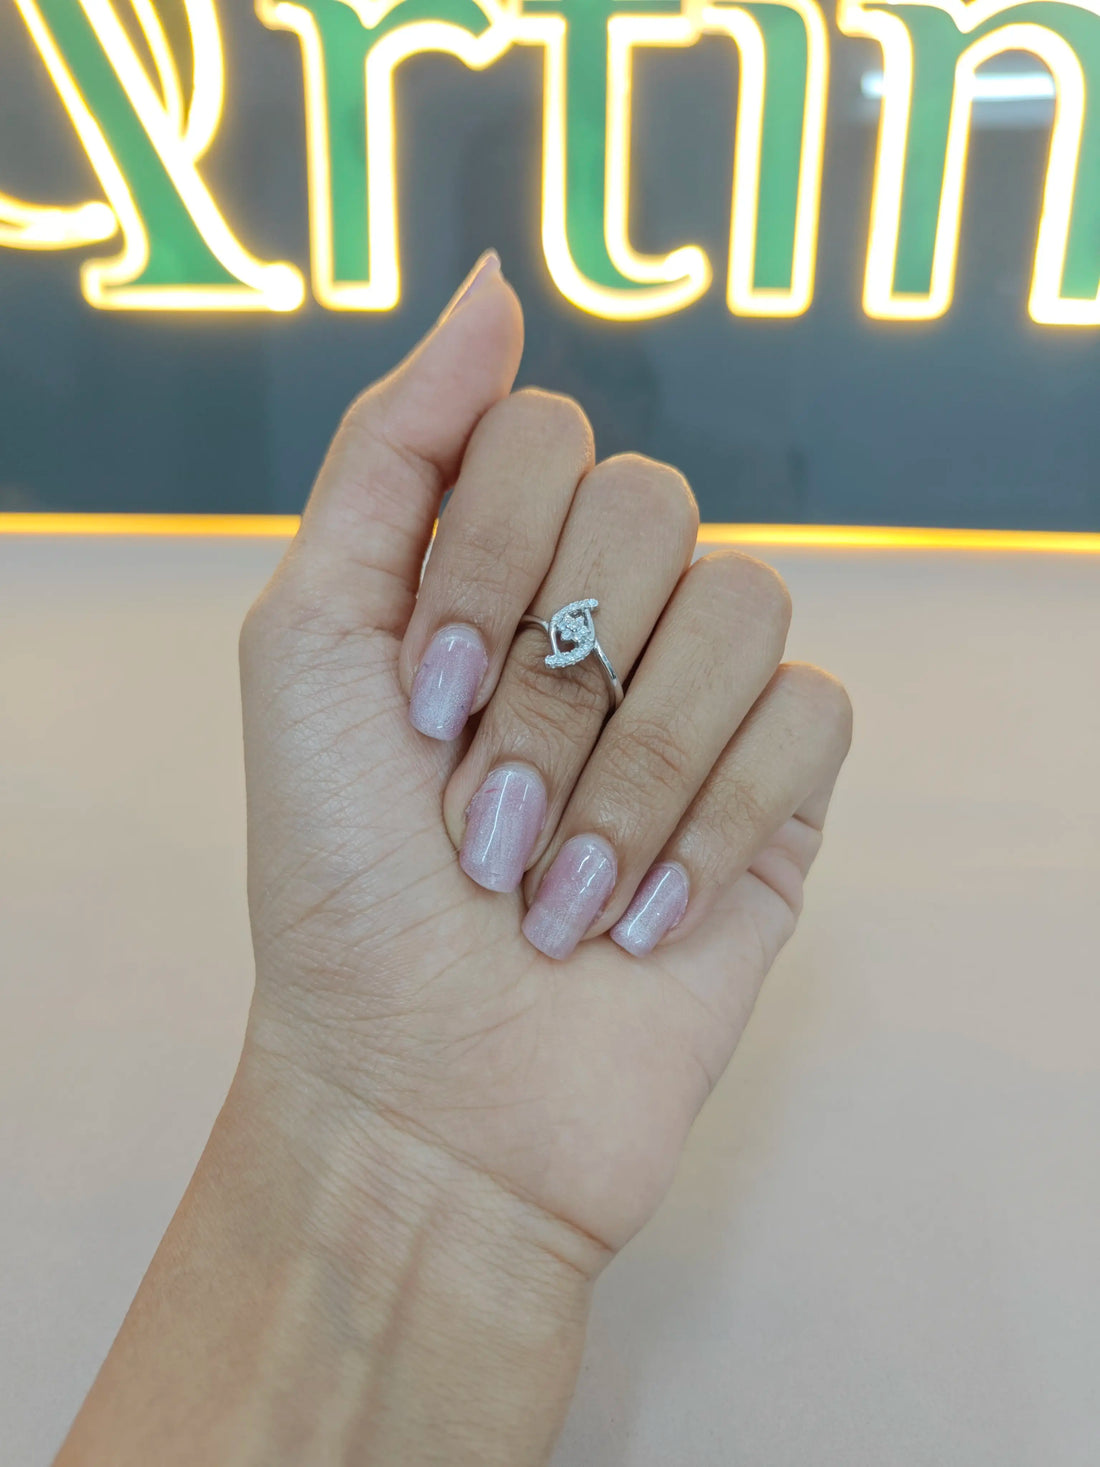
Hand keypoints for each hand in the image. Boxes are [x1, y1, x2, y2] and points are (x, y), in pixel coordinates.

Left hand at [239, 252, 851, 1265]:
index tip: (420, 698)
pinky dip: (714, 821)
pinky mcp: (783, 790)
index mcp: (492, 565)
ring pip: (745, 605)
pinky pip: (811, 717)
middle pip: (653, 507)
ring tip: (553, 891)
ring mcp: (701, 696)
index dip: (486, 557)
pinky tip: (641, 916)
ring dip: (628, 769)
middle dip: (551, 685)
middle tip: (481, 816)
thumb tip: (496, 283)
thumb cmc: (342, 881)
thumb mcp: (304, 643)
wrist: (426, 1092)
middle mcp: (605, 609)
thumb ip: (391, 454)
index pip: (543, 432)